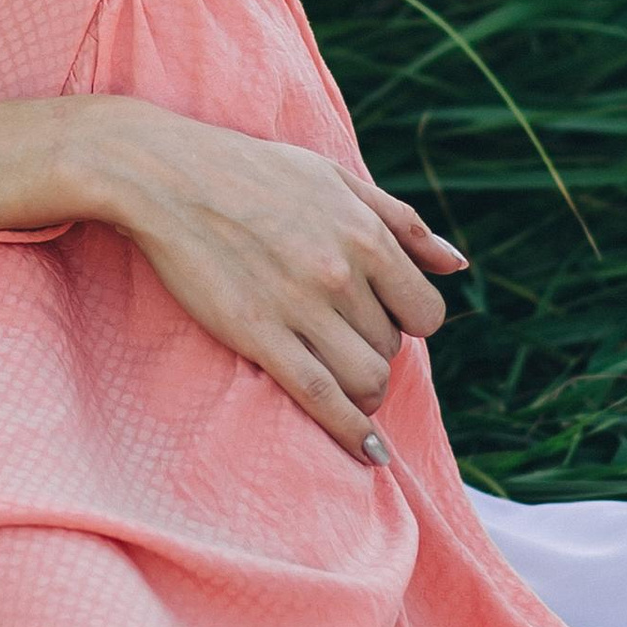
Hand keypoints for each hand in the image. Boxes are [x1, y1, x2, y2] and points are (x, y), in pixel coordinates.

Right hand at [92, 102, 464, 464]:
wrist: (168, 176)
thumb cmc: (252, 172)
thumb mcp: (335, 179)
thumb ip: (401, 222)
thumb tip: (458, 265)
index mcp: (365, 235)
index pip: (425, 313)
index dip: (408, 324)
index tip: (379, 318)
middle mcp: (341, 274)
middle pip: (390, 348)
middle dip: (373, 349)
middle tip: (338, 336)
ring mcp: (300, 309)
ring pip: (366, 379)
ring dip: (363, 390)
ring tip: (341, 379)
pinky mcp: (259, 335)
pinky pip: (322, 397)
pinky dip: (352, 432)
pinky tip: (369, 454)